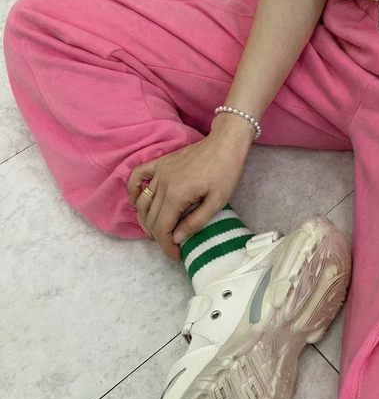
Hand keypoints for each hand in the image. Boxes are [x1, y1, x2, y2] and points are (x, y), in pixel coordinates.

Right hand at [126, 117, 253, 261]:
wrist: (226, 143)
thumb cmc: (226, 172)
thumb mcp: (218, 201)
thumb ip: (196, 221)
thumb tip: (176, 238)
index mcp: (177, 195)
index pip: (162, 228)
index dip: (166, 246)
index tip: (176, 256)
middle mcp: (163, 183)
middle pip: (151, 218)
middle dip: (158, 237)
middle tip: (171, 246)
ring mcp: (159, 171)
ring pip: (142, 201)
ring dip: (145, 220)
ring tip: (158, 232)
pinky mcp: (160, 162)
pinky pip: (137, 175)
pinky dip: (133, 190)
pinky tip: (136, 202)